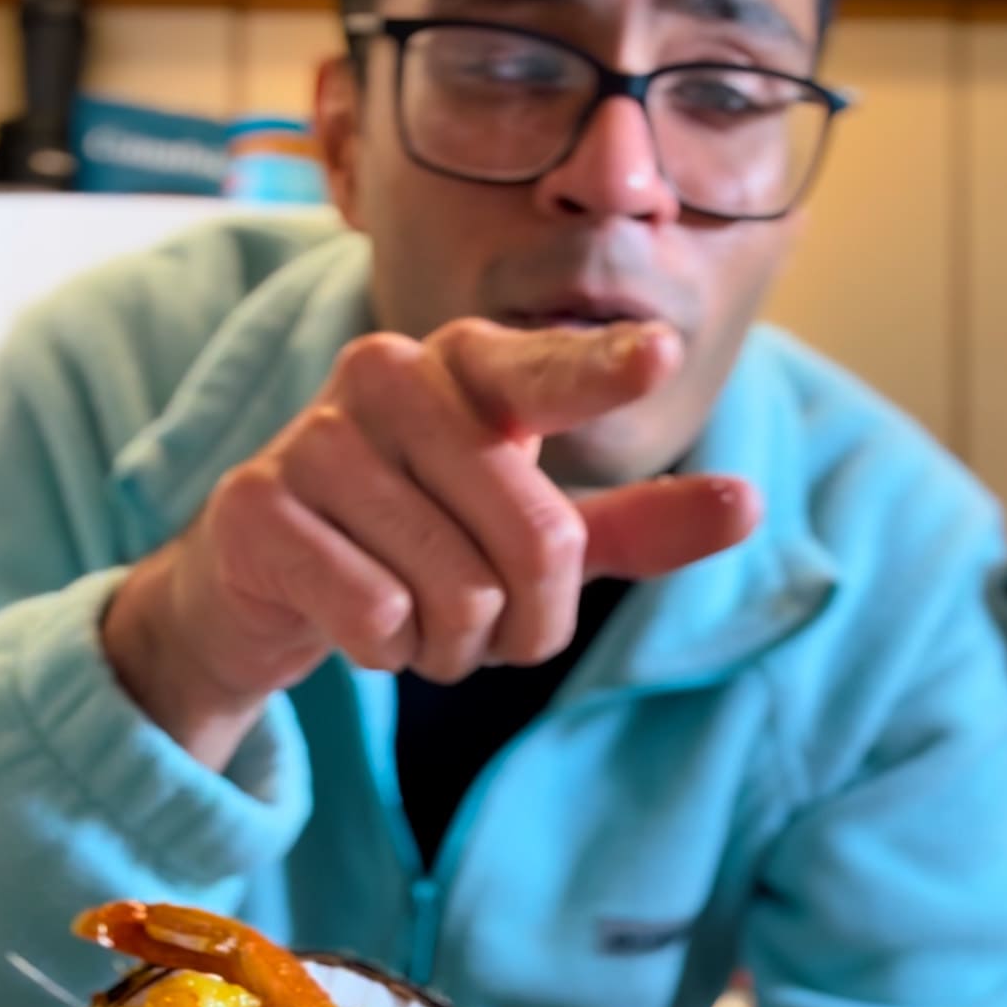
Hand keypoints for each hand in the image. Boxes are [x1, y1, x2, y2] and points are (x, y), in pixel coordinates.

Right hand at [102, 318, 759, 768]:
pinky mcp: (257, 509)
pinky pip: (377, 617)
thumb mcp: (536, 532)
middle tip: (484, 624)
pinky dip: (384, 651)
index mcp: (468, 366)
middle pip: (536, 542)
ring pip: (456, 593)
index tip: (661, 355)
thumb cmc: (417, 538)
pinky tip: (355, 621)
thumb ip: (637, 521)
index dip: (604, 371)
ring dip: (452, 644)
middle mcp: (388, 376)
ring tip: (412, 615)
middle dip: (529, 622)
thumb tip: (749, 503)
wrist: (261, 574)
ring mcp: (315, 437)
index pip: (548, 373)